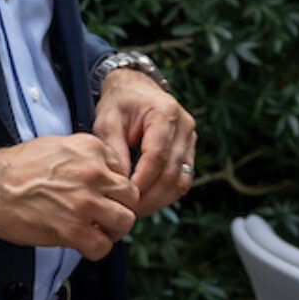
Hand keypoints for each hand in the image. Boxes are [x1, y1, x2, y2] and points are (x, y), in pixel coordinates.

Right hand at [0, 134, 138, 259]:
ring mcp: (85, 202)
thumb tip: (104, 172)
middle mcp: (94, 173)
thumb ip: (87, 156)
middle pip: (132, 197)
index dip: (114, 188)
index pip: (125, 172)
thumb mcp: (59, 145)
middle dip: (121, 209)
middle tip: (106, 217)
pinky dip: (96, 249)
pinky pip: (102, 246)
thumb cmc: (17, 167)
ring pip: (125, 221)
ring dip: (113, 231)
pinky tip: (84, 244)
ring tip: (98, 231)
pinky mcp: (72, 229)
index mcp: (92, 149)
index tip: (103, 196)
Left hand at [92, 71, 197, 217]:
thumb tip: (119, 184)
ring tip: (137, 210)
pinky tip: (147, 201)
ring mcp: (191, 138)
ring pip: (182, 180)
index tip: (124, 198)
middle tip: (128, 212)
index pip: (158, 156)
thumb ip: (113, 150)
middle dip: (151, 197)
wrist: (134, 88)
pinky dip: (166, 194)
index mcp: (165, 113)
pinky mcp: (190, 149)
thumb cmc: (119, 104)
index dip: (142, 181)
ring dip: (160, 200)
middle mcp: (184, 125)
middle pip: (173, 172)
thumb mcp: (107, 121)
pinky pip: (183, 178)